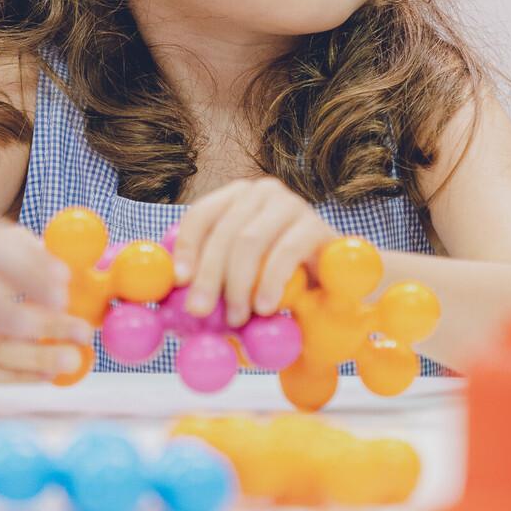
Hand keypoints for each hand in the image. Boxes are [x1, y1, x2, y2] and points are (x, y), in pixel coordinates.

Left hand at [172, 176, 338, 327]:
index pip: (202, 215)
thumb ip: (212, 277)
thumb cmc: (279, 280)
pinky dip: (270, 281)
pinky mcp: (317, 225)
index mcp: (236, 198)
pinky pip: (286, 251)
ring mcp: (292, 204)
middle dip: (209, 275)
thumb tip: (176, 294)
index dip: (187, 246)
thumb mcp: (241, 274)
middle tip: (199, 311)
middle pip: (224, 231)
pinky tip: (264, 307)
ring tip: (237, 318)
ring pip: (250, 240)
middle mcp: (262, 193)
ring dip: (238, 283)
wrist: (335, 285)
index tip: (179, 281)